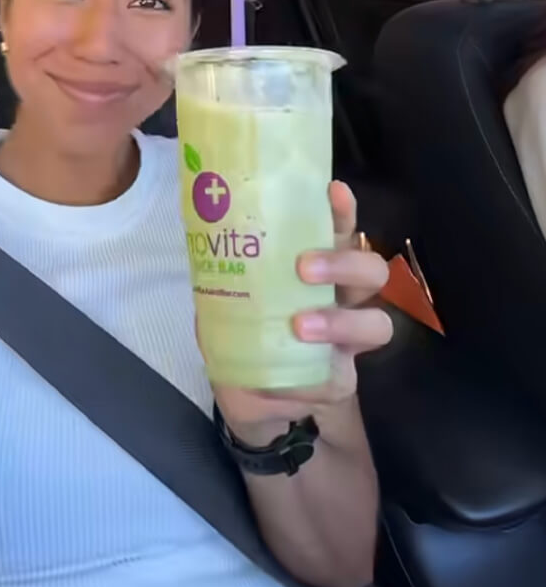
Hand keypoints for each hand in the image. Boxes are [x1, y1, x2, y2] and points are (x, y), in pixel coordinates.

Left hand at [211, 181, 391, 447]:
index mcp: (316, 268)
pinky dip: (309, 379)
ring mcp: (347, 342)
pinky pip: (340, 378)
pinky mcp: (341, 381)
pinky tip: (283, 382)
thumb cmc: (242, 334)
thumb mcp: (224, 302)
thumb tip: (209, 244)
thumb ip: (224, 277)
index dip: (341, 211)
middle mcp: (342, 299)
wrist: (248, 395)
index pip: (339, 231)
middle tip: (304, 268)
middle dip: (343, 264)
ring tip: (300, 325)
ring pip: (377, 323)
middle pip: (372, 270)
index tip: (332, 191)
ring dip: (340, 322)